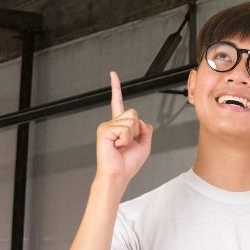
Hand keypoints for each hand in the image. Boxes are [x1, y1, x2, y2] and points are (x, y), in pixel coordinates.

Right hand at [95, 71, 152, 185]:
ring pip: (131, 120)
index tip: (113, 74)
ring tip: (121, 146)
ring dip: (131, 136)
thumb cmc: (128, 164)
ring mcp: (106, 125)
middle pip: (133, 113)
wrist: (118, 175)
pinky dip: (125, 139)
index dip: (116, 87)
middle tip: (126, 143)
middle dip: (136, 129)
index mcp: (119, 125)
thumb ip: (146, 130)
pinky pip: (125, 128)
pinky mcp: (104, 130)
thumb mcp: (144, 145)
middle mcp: (111, 123)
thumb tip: (142, 122)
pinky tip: (117, 146)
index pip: (118, 102)